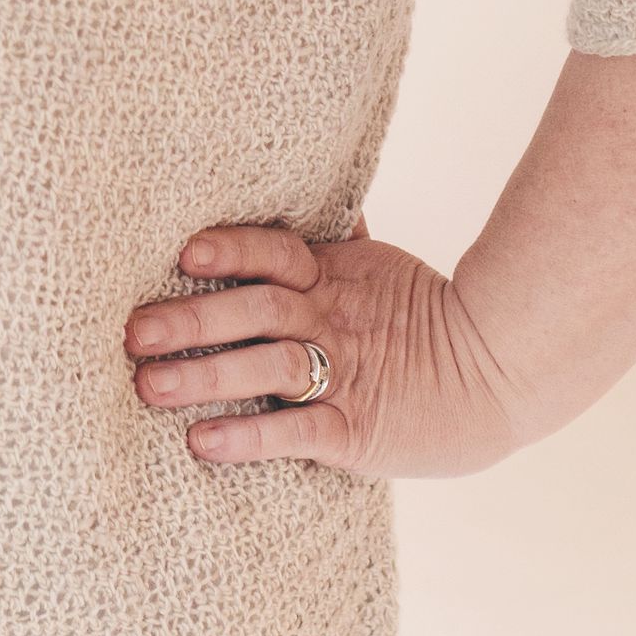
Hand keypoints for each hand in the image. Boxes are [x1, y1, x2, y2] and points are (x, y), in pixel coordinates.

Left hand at [123, 212, 517, 478]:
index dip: (232, 250)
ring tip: (149, 386)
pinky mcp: (357, 431)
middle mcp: (331, 320)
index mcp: (333, 277)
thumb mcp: (378, 268)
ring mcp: (345, 375)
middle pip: (255, 309)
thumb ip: (334, 236)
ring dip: (205, 376)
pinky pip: (296, 432)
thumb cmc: (425, 319)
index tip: (184, 252)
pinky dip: (248, 437)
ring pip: (268, 367)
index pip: (275, 253)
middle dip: (191, 318)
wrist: (502, 375)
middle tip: (133, 331)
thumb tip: (306, 192)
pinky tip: (203, 443)